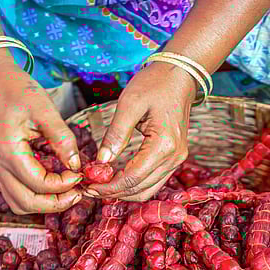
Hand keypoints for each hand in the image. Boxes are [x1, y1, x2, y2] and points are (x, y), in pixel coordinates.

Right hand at [0, 51, 82, 213]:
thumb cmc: (18, 90)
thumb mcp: (45, 109)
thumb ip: (62, 139)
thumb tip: (77, 165)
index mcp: (7, 151)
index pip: (39, 184)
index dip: (64, 185)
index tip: (80, 174)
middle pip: (26, 203)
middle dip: (56, 203)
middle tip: (78, 192)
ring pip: (18, 203)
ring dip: (44, 204)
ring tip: (67, 191)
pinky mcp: (0, 167)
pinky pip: (16, 193)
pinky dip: (35, 196)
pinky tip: (54, 184)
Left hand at [85, 61, 194, 201]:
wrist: (179, 76)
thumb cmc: (154, 84)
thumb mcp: (129, 104)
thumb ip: (115, 134)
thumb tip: (101, 161)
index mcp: (164, 144)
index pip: (133, 178)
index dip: (109, 187)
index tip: (89, 186)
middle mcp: (174, 157)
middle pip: (141, 189)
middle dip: (114, 193)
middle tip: (90, 189)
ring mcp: (177, 159)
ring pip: (148, 189)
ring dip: (124, 192)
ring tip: (101, 186)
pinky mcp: (174, 158)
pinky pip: (153, 180)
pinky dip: (134, 185)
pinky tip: (117, 179)